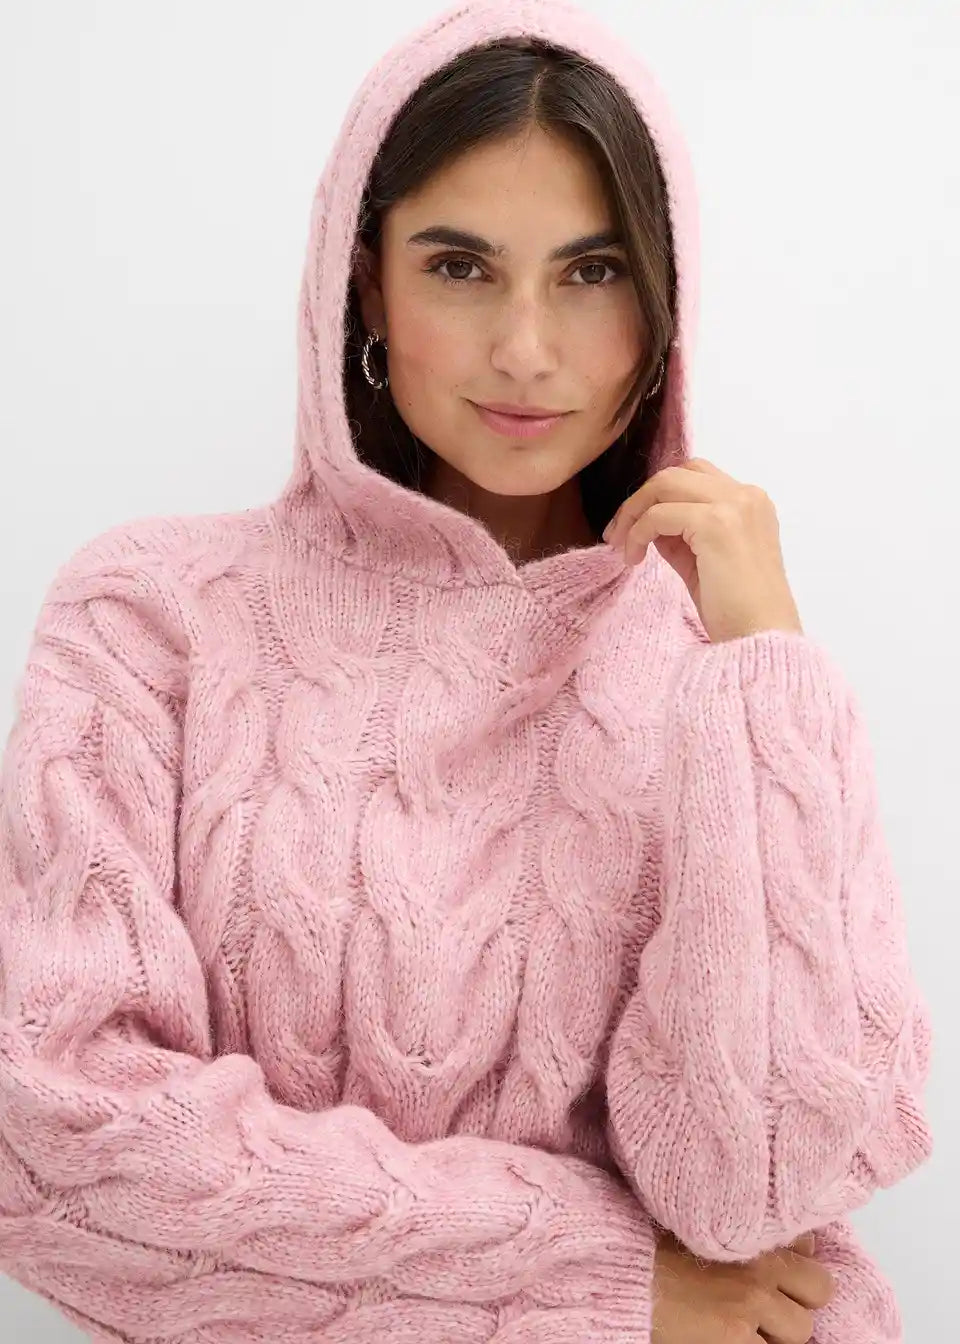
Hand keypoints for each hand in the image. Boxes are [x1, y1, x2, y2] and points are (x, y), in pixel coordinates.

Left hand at [602, 458, 803, 642]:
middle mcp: (746, 495)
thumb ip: (681, 534)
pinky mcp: (716, 524)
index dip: (657, 497)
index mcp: (750, 502)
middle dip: (639, 500)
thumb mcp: (703, 561)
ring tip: (621, 546)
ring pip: (665, 484)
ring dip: (633, 512)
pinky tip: (633, 559)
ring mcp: (734, 506)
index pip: (694, 476)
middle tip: (616, 534)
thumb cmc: (736, 610)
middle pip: (676, 473)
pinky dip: (638, 533)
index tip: (632, 529)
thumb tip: (647, 521)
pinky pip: (659, 514)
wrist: (760, 638)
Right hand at [651, 1228, 836, 1343]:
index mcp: (750, 1227)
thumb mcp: (699, 1219)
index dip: (796, 1261)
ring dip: (780, 1331)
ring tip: (749, 1327)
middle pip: (819, 1287)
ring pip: (802, 1329)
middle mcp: (760, 1262)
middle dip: (801, 1299)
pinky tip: (733, 1339)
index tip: (780, 1268)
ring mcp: (752, 1302)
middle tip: (773, 1306)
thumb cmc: (651, 1241)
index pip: (808, 1245)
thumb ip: (739, 1228)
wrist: (621, 1269)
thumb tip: (780, 1244)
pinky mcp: (736, 1337)